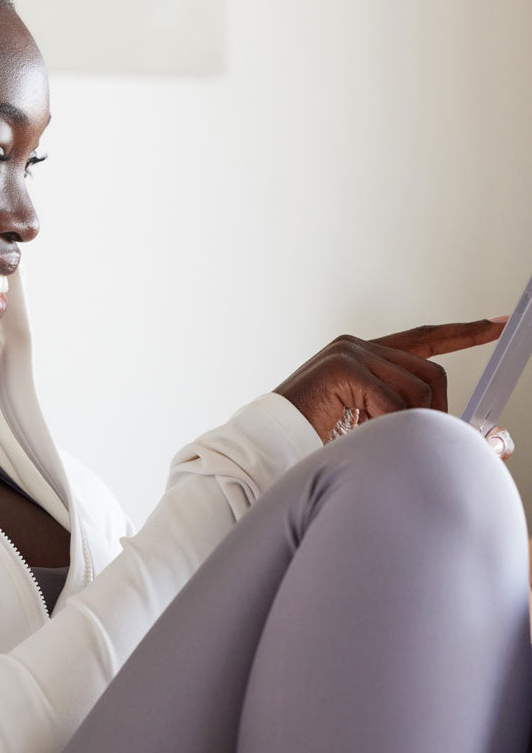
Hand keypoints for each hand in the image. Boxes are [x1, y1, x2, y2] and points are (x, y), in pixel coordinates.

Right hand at [273, 319, 507, 442]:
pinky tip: (363, 435)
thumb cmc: (314, 439)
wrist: (268, 443)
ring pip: (416, 390)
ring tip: (375, 439)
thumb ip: (414, 422)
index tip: (498, 323)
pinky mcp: (343, 366)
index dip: (464, 332)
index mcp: (363, 356)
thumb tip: (488, 441)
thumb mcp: (375, 428)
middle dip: (437, 412)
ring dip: (406, 425)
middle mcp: (357, 345)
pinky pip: (392, 402)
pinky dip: (387, 428)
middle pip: (430, 374)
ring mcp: (348, 352)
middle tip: (424, 441)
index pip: (424, 339)